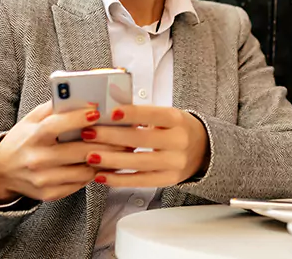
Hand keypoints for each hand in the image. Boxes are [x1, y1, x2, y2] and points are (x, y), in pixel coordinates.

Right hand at [0, 101, 126, 202]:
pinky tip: (105, 163)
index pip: (56, 126)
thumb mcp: (31, 120)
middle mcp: (37, 159)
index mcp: (32, 136)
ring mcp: (44, 179)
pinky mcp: (50, 193)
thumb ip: (53, 108)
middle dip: (106, 142)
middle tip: (126, 135)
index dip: (78, 118)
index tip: (97, 112)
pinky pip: (80, 183)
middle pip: (78, 151)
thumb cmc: (23, 140)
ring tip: (122, 149)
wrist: (1, 172)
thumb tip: (80, 94)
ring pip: (84, 169)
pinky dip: (94, 172)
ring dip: (106, 159)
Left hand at [81, 105, 208, 186]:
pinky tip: (101, 176)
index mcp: (176, 120)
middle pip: (140, 139)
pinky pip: (140, 181)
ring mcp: (174, 163)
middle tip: (88, 133)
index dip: (130, 113)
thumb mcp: (166, 116)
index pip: (151, 114)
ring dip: (110, 160)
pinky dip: (119, 179)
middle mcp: (178, 141)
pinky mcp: (168, 180)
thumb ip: (142, 115)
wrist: (203, 149)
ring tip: (89, 156)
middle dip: (111, 136)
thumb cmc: (177, 128)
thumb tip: (108, 110)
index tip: (109, 112)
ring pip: (138, 162)